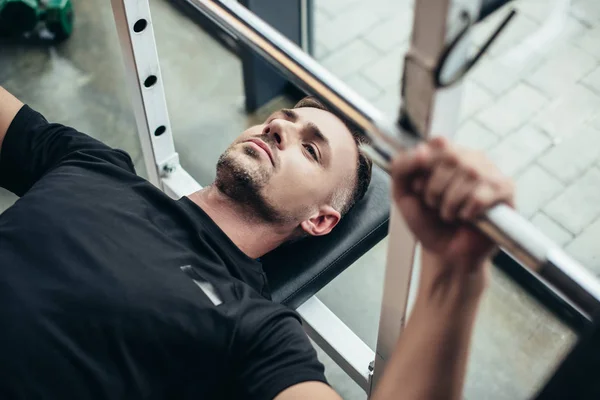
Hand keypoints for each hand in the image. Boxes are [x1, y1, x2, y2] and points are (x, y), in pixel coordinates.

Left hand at [391, 137, 513, 270]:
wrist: (445, 253)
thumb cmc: (427, 221)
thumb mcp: (403, 192)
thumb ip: (401, 167)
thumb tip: (420, 151)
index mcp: (448, 154)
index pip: (438, 143)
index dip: (425, 166)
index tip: (418, 188)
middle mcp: (472, 158)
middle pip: (450, 158)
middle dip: (434, 189)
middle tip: (434, 205)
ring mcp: (491, 173)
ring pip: (468, 175)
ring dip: (449, 204)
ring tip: (450, 214)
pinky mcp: (505, 192)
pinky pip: (480, 196)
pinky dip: (466, 212)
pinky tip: (467, 219)